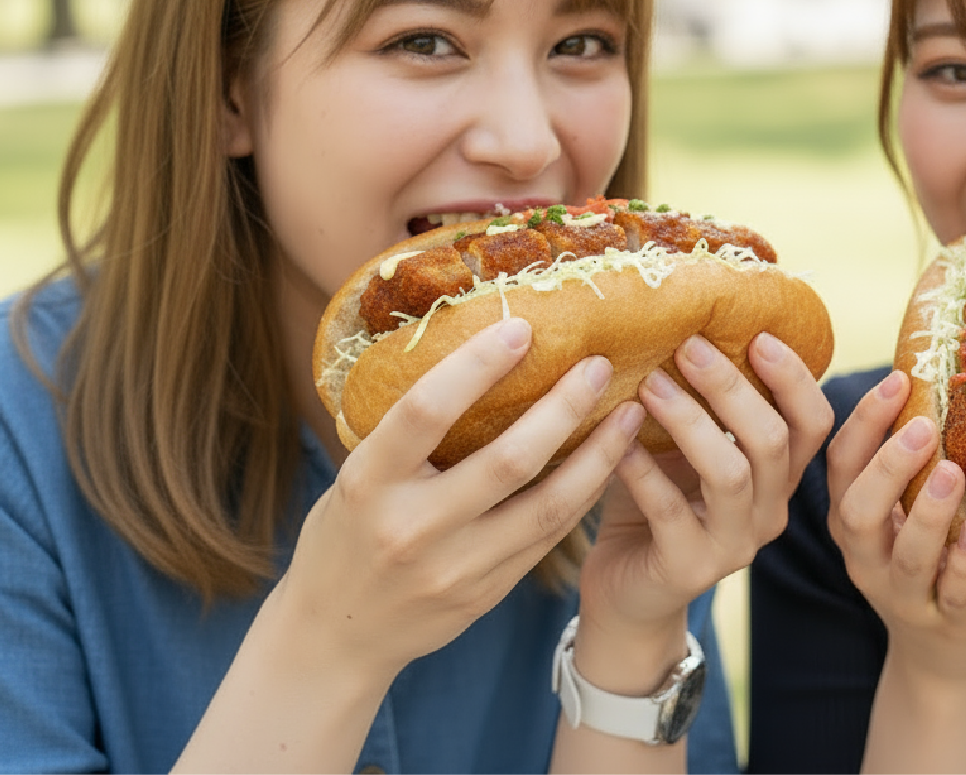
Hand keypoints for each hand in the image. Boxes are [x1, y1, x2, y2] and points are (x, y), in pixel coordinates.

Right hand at [277, 318, 642, 687]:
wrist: (336, 637)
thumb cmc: (347, 533)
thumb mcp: (357, 476)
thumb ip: (407, 432)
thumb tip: (475, 351)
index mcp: (369, 482)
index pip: (426, 412)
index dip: (477, 366)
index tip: (521, 328)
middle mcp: (414, 527)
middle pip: (508, 460)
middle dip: (564, 407)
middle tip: (600, 365)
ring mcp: (455, 567)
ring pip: (548, 504)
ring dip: (598, 454)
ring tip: (629, 412)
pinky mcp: (487, 593)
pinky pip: (550, 536)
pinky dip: (584, 493)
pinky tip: (609, 461)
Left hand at [574, 332, 832, 680]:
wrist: (627, 592)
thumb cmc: (654, 501)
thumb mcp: (682, 446)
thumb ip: (693, 399)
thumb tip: (675, 320)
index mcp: (779, 476)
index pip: (814, 422)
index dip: (795, 377)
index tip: (759, 334)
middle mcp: (770, 511)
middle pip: (774, 440)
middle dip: (732, 387)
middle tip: (689, 346)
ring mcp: (735, 546)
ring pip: (732, 474)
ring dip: (690, 421)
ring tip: (650, 384)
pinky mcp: (690, 570)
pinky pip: (673, 512)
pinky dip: (645, 471)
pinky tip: (618, 444)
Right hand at [826, 371, 965, 684]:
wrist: (946, 653)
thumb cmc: (936, 553)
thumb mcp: (913, 501)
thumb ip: (919, 450)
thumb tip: (945, 360)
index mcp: (854, 514)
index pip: (840, 460)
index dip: (864, 419)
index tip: (899, 377)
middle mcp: (865, 553)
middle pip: (856, 508)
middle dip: (887, 464)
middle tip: (925, 425)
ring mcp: (900, 593)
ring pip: (902, 554)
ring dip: (927, 511)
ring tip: (957, 472)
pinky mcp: (942, 623)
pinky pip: (948, 594)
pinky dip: (963, 562)